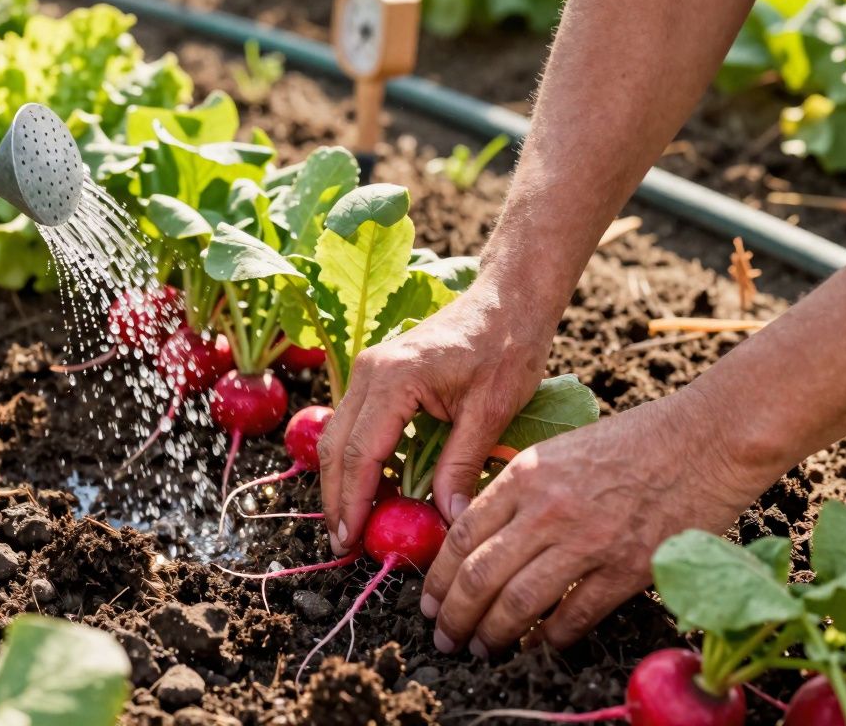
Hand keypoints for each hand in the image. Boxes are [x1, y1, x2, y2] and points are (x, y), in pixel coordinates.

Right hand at [318, 277, 555, 556]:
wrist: (508, 300)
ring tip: (355, 524)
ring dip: (343, 481)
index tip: (351, 542)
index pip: (362, 453)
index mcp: (394, 378)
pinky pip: (354, 424)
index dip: (354, 502)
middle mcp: (369, 371)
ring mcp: (369, 369)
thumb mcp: (491, 412)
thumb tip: (448, 521)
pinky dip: (357, 459)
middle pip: (337, 446)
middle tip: (346, 545)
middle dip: (337, 498)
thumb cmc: (506, 347)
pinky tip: (372, 490)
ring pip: (339, 436)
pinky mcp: (377, 374)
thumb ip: (462, 466)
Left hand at [419, 387, 768, 655]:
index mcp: (524, 475)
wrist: (705, 440)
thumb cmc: (632, 441)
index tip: (429, 600)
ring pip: (517, 604)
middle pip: (479, 576)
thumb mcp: (557, 450)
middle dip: (454, 616)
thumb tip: (477, 535)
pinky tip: (536, 646)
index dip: (437, 577)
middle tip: (445, 637)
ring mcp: (587, 541)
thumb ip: (517, 489)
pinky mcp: (627, 568)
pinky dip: (547, 639)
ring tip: (482, 649)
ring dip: (492, 635)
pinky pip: (573, 616)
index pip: (460, 535)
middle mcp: (547, 509)